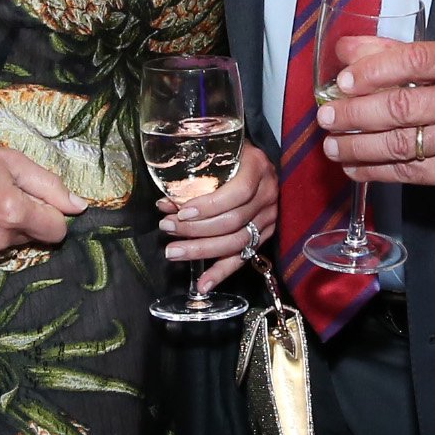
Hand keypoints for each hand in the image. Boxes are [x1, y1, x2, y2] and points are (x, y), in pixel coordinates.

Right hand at [0, 127, 85, 265]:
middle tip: (1, 193)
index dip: (52, 214)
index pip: (58, 231)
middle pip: (32, 237)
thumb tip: (79, 206)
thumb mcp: (10, 161)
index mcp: (14, 214)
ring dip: (2, 228)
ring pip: (8, 245)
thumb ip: (50, 185)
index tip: (38, 200)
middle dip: (25, 219)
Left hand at [158, 143, 278, 291]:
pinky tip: (203, 285)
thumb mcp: (219, 150)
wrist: (259, 161)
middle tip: (167, 227)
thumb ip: (196, 172)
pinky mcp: (264, 235)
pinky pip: (243, 257)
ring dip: (202, 250)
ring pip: (236, 242)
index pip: (237, 193)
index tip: (181, 212)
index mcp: (258, 168)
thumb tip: (165, 203)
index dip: (208, 206)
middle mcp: (268, 194)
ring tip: (174, 252)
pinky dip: (221, 273)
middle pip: (233, 221)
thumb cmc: (233, 154)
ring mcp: (269, 217)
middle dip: (196, 229)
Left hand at [316, 36, 434, 194]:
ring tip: (332, 144)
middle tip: (327, 116)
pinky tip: (354, 166)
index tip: (344, 81)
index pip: (415, 61)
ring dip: (358, 146)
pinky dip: (375, 171)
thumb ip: (397, 53)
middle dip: (355, 113)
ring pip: (401, 144)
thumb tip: (346, 50)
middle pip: (402, 107)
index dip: (374, 70)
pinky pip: (409, 174)